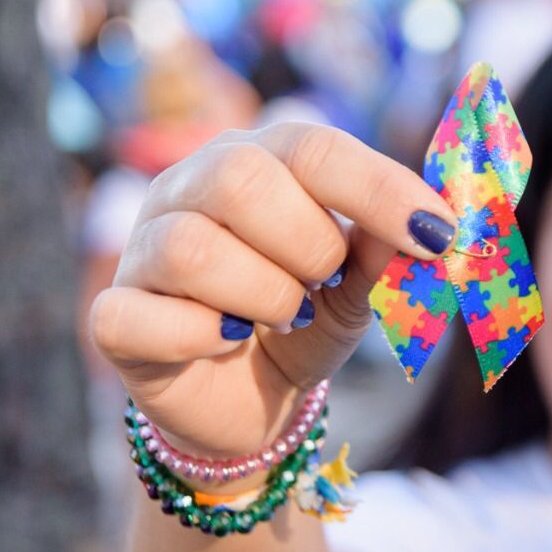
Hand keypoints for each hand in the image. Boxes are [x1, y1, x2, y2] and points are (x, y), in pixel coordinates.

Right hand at [90, 123, 456, 475]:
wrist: (251, 403)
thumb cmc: (304, 323)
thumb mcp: (358, 289)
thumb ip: (384, 254)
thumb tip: (430, 226)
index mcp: (256, 160)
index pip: (313, 147)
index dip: (379, 190)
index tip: (438, 236)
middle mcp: (188, 188)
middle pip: (239, 177)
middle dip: (308, 244)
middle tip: (322, 285)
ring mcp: (141, 250)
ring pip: (192, 248)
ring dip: (265, 296)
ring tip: (283, 316)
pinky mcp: (114, 317)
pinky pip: (144, 316)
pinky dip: (206, 336)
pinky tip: (230, 343)